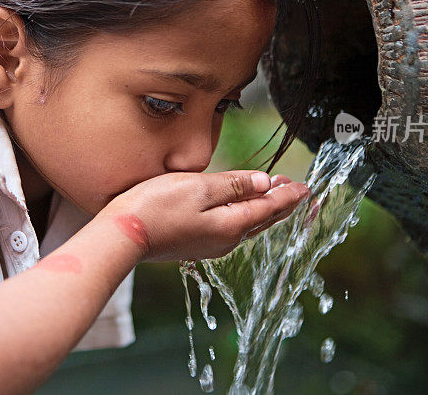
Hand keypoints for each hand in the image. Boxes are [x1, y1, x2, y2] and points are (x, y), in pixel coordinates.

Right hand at [98, 170, 310, 261]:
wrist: (122, 235)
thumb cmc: (156, 207)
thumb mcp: (199, 188)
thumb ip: (234, 185)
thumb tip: (263, 183)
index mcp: (231, 226)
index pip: (269, 208)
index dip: (289, 196)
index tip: (306, 187)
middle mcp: (225, 240)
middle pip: (262, 220)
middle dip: (281, 204)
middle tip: (297, 191)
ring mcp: (209, 245)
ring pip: (247, 225)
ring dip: (263, 209)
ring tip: (274, 194)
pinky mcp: (194, 244)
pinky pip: (231, 229)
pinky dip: (244, 215)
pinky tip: (240, 208)